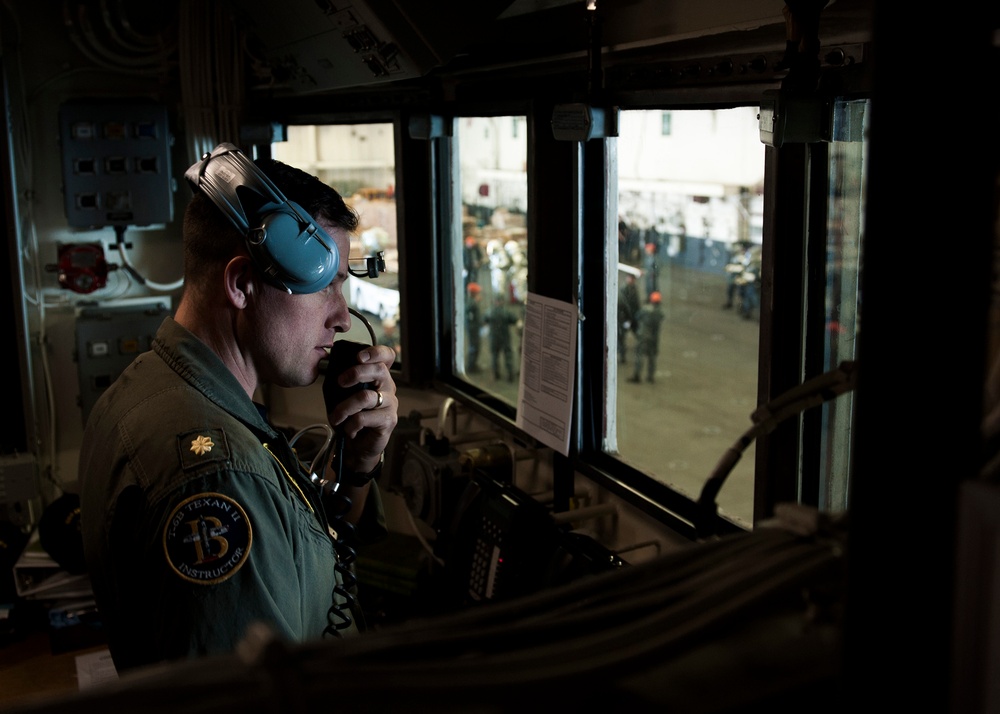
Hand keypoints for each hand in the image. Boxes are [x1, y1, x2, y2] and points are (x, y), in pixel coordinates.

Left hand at [325, 343, 397, 473]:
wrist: (358, 447)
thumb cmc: (351, 419)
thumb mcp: (343, 397)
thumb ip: (343, 383)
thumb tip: (334, 373)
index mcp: (379, 378)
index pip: (387, 356)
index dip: (375, 352)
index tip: (358, 356)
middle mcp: (388, 388)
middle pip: (379, 370)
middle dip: (356, 373)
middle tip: (340, 382)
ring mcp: (390, 404)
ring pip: (366, 397)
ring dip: (344, 408)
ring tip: (336, 417)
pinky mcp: (389, 421)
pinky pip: (364, 418)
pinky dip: (350, 425)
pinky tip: (349, 430)